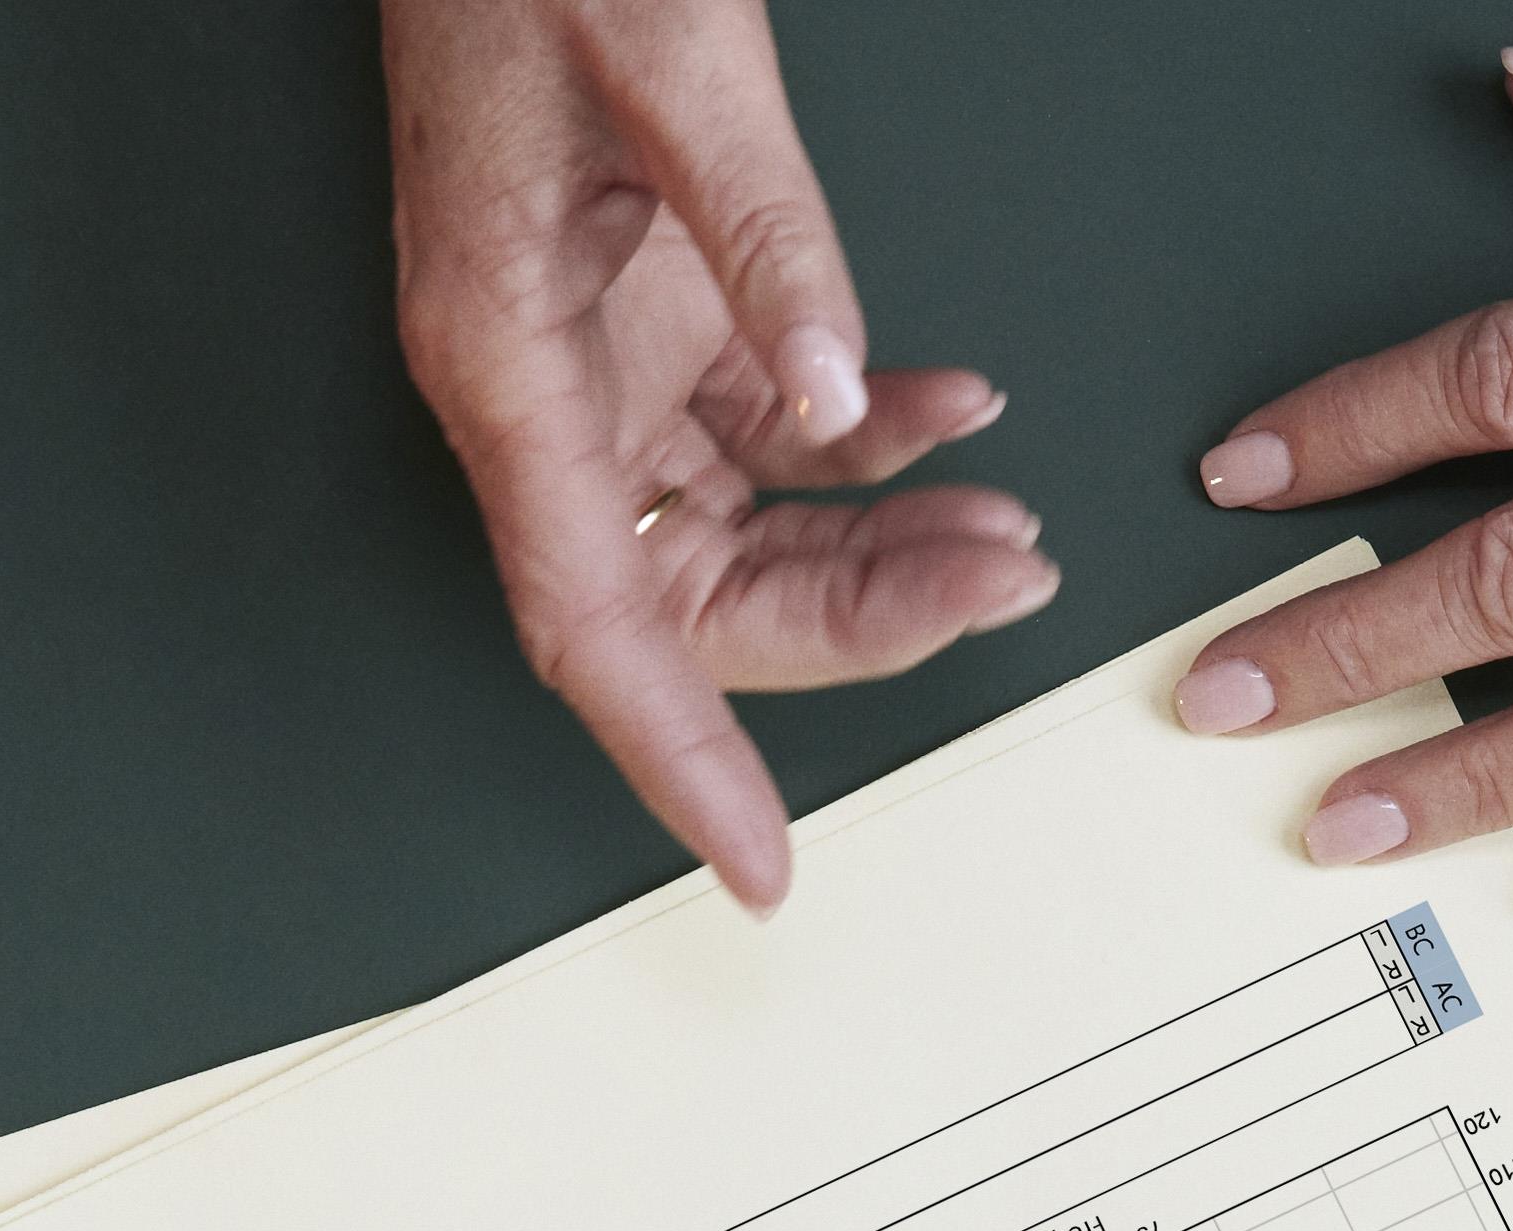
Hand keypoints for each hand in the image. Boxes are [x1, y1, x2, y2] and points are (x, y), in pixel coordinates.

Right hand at [386, 0, 1050, 908]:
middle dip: (850, 621)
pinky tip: (957, 418)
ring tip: (1007, 530)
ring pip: (736, 524)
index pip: (596, 626)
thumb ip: (764, 236)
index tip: (757, 867)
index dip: (679, 762)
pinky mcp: (644, 299)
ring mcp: (592, 349)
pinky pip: (760, 421)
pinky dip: (865, 439)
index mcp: (505, 362)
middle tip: (998, 592)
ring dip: (875, 544)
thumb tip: (843, 399)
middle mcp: (538, 385)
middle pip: (689, 594)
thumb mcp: (672, 58)